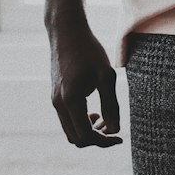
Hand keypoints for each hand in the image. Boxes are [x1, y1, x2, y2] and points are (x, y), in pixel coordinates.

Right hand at [47, 14, 122, 148]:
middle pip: (76, 139)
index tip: (120, 137)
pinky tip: (94, 110)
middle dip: (96, 139)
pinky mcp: (55, 96)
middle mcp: (58, 103)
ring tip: (104, 118)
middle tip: (112, 126)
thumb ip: (111, 105)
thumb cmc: (89, 50)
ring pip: (70, 131)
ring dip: (88, 131)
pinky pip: (67, 120)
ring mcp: (54, 100)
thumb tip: (115, 130)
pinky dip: (81, 122)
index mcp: (71, 100)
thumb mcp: (106, 76)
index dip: (104, 141)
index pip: (86, 136)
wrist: (66, 32)